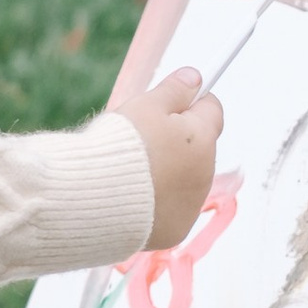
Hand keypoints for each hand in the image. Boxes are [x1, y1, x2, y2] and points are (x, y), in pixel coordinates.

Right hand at [126, 65, 221, 251]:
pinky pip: (171, 208)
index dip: (193, 101)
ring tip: (130, 170)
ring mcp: (192, 206)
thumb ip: (175, 90)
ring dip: (168, 171)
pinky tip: (131, 195)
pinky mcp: (176, 230)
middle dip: (178, 139)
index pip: (212, 109)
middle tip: (140, 136)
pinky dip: (157, 201)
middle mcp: (206, 175)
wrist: (95, 200)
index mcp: (202, 140)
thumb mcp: (146, 106)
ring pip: (185, 179)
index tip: (175, 100)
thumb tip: (196, 77)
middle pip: (198, 147)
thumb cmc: (120, 148)